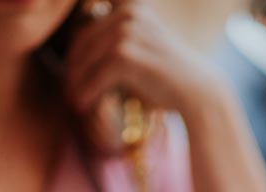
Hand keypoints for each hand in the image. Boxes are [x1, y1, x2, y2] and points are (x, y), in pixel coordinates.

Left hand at [63, 0, 222, 128]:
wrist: (197, 92)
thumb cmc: (168, 78)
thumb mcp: (142, 50)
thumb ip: (117, 46)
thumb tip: (80, 59)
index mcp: (132, 8)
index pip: (89, 24)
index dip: (77, 50)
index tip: (73, 73)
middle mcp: (128, 14)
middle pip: (83, 39)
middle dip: (72, 67)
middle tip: (68, 90)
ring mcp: (127, 33)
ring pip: (85, 58)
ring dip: (75, 83)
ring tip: (73, 100)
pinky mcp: (126, 56)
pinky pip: (95, 76)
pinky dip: (86, 93)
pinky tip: (82, 106)